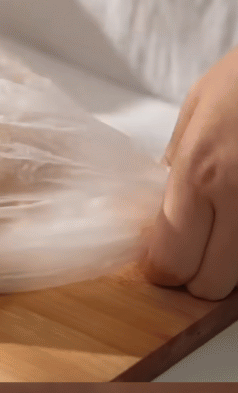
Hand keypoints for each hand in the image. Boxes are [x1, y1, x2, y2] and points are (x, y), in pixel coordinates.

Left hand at [142, 46, 237, 300]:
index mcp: (199, 173)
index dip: (164, 267)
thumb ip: (178, 162)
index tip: (166, 256)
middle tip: (202, 248)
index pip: (169, 261)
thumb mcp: (201, 107)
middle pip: (209, 285)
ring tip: (229, 226)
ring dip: (233, 265)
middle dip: (200, 275)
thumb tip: (161, 206)